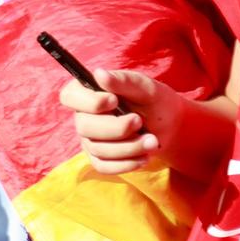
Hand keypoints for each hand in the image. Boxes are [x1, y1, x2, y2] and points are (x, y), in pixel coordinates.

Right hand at [60, 68, 182, 174]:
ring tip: (153, 141)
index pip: (69, 97)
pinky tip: (145, 157)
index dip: (88, 102)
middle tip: (140, 121)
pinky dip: (127, 164)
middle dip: (116, 127)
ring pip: (98, 149)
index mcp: (88, 93)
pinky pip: (104, 166)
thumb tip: (99, 74)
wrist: (169, 126)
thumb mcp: (144, 87)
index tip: (114, 100)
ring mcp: (90, 140)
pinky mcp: (100, 159)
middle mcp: (83, 117)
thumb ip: (123, 80)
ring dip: (129, 147)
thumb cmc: (154, 101)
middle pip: (84, 127)